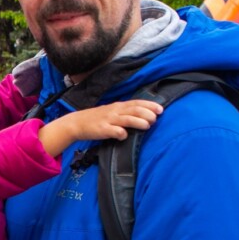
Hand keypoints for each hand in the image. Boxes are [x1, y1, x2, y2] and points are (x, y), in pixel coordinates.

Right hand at [38, 99, 162, 155]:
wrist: (77, 123)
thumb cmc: (97, 118)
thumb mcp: (112, 112)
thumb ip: (126, 113)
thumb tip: (145, 116)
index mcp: (118, 106)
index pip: (137, 103)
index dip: (149, 105)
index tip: (161, 109)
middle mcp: (115, 111)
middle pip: (134, 110)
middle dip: (147, 113)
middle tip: (155, 119)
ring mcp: (108, 120)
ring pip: (127, 119)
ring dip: (138, 122)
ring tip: (147, 126)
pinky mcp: (102, 129)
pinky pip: (113, 131)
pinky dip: (120, 133)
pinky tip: (124, 136)